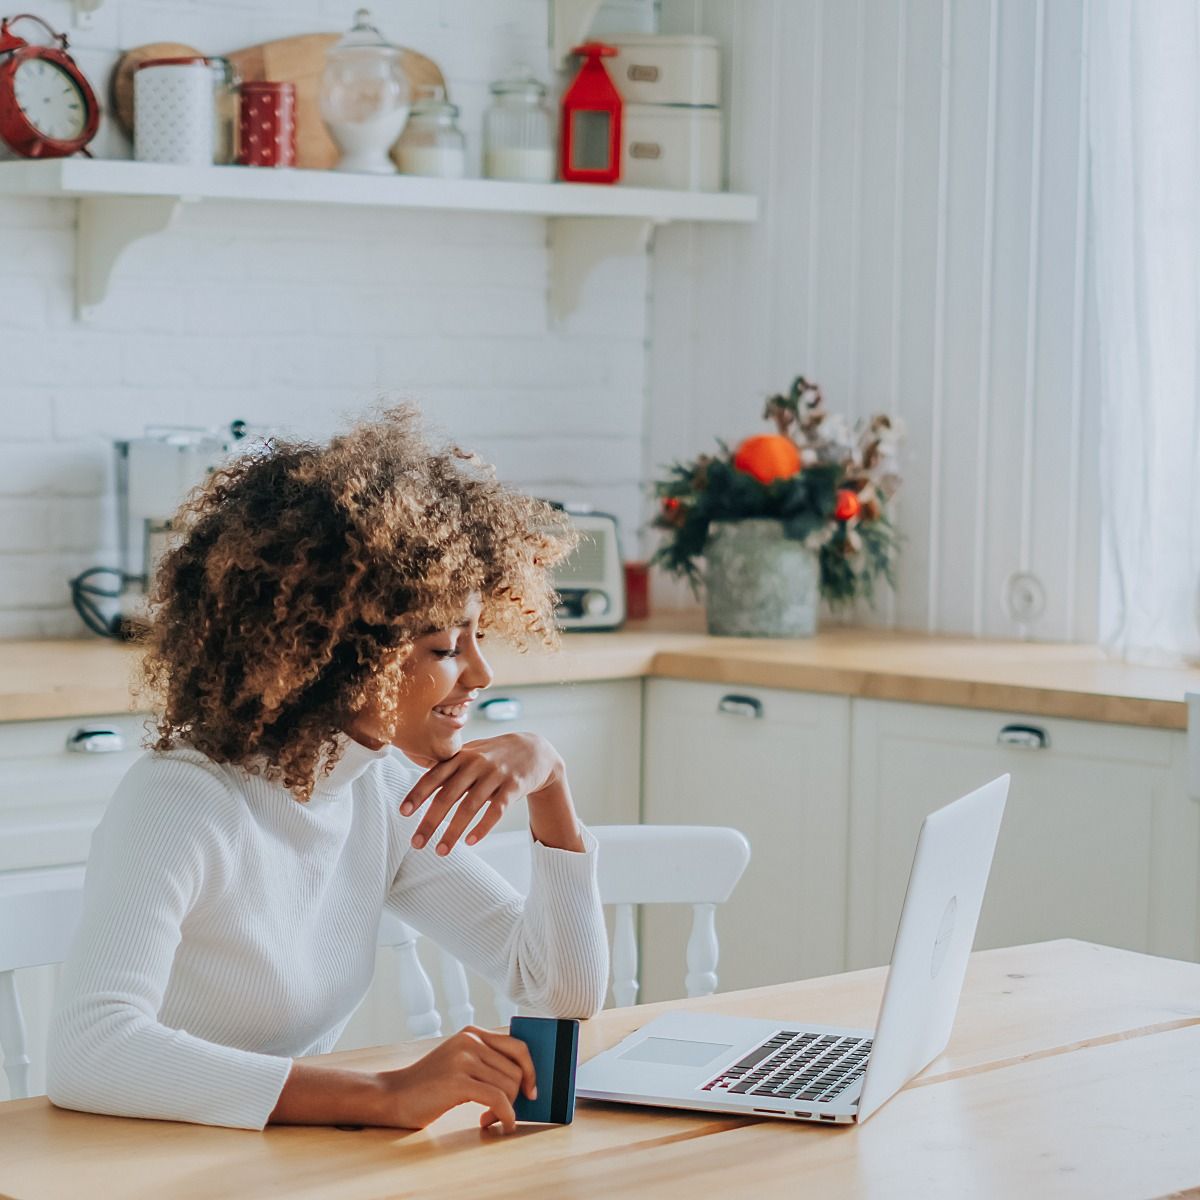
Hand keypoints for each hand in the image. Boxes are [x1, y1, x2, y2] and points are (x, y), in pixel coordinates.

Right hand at [373, 1026, 537, 1132]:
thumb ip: (484, 1062)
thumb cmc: (428, 1085)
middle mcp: (470, 1041)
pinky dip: (506, 1116)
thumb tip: (522, 1080)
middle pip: (516, 1070)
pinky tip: (499, 1125)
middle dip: (515, 1096)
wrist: (393, 1095)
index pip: (517, 1045)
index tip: (532, 1089)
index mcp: (472, 1033)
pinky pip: (498, 1099)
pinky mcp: (458, 1081)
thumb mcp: (458, 1061)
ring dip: (506, 1109)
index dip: (530, 1069)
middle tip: (502, 1113)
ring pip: (509, 1086)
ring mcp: (464, 1059)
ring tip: (490, 1119)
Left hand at [400, 733, 563, 854]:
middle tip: (416, 843)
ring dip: (453, 831)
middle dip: (430, 821)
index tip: (404, 812)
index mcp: (461, 756)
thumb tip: (416, 778)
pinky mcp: (514, 787)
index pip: (434, 776)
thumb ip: (447, 765)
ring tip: (441, 851)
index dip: (418, 794)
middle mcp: (476, 764)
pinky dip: (482, 827)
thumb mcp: (470, 753)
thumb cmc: (494, 755)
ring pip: (470, 806)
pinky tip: (470, 842)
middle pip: (448, 795)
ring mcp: (496, 775)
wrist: (535, 750)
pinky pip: (496, 810)